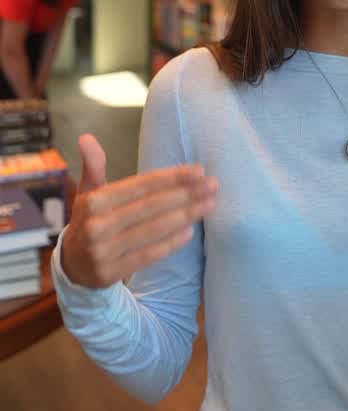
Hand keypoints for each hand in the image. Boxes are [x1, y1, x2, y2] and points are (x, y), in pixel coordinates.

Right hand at [60, 134, 218, 289]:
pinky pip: (147, 256)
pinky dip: (170, 244)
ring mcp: (102, 252)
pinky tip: (190, 231)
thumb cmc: (89, 221)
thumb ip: (93, 166)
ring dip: (185, 216)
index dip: (171, 177)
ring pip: (152, 230)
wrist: (71, 267)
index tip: (199, 171)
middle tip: (213, 185)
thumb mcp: (88, 193)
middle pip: (150, 207)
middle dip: (186, 194)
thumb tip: (86, 136)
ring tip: (209, 204)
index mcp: (93, 201)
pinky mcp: (109, 274)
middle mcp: (96, 226)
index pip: (140, 185)